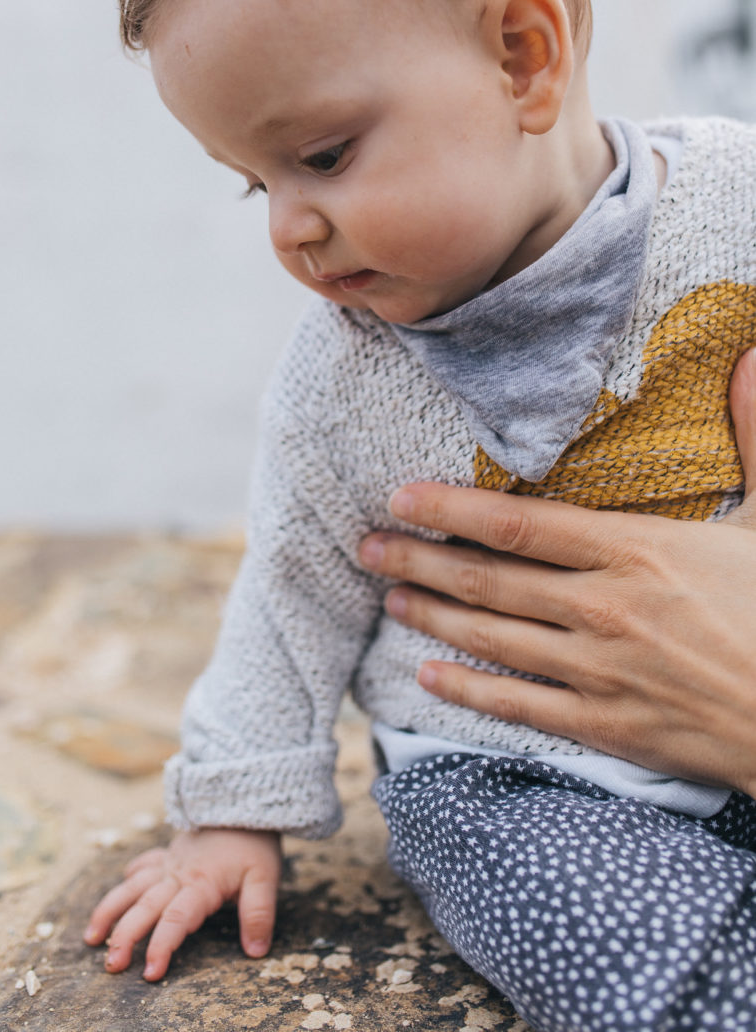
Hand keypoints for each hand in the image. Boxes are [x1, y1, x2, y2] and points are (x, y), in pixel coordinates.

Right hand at [83, 827, 281, 980]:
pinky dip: (129, 879)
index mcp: (201, 883)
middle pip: (146, 906)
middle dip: (125, 936)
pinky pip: (143, 866)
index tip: (149, 973)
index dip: (162, 946)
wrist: (245, 802)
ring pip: (133, 887)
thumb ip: (259, 914)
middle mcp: (178, 874)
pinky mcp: (168, 854)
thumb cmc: (255, 843)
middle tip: (111, 965)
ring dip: (111, 910)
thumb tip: (256, 952)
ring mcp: (169, 863)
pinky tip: (120, 892)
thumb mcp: (266, 878)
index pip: (176, 919)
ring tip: (92, 938)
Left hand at [359, 349, 755, 797]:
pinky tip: (431, 678)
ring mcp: (602, 671)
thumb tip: (751, 356)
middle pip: (489, 580)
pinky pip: (522, 706)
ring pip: (494, 638)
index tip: (401, 497)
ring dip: (433, 615)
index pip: (518, 523)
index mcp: (637, 550)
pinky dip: (471, 691)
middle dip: (420, 559)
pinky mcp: (610, 726)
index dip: (450, 510)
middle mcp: (604, 607)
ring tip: (389, 596)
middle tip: (366, 546)